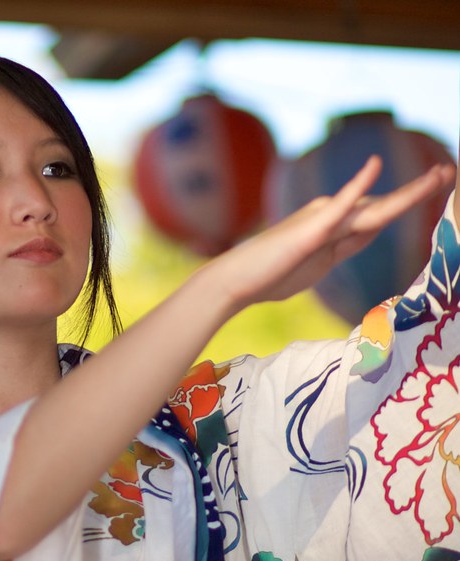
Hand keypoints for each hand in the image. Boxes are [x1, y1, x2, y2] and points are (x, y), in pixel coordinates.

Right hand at [225, 156, 455, 306]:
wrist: (236, 280)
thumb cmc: (267, 277)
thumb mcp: (313, 267)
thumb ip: (335, 251)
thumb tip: (354, 240)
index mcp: (331, 229)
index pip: (376, 217)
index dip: (404, 203)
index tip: (430, 189)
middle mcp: (330, 217)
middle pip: (381, 206)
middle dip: (416, 192)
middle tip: (447, 172)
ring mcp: (321, 221)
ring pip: (373, 206)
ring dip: (407, 193)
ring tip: (437, 176)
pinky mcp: (310, 229)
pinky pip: (340, 204)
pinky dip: (358, 185)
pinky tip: (374, 165)